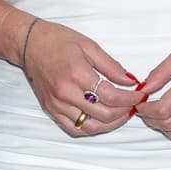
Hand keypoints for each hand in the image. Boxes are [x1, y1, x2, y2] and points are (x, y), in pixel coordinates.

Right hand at [21, 19, 143, 136]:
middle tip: (133, 105)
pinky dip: (92, 128)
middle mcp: (66, 93)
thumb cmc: (58, 41)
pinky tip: (102, 120)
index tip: (140, 96)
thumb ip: (111, 66)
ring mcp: (57, 105)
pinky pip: (75, 129)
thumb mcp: (89, 46)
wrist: (29, 44)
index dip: (130, 99)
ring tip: (121, 114)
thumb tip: (131, 81)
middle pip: (104, 114)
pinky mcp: (51, 110)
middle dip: (124, 112)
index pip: (111, 96)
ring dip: (111, 124)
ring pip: (91, 126)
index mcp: (77, 74)